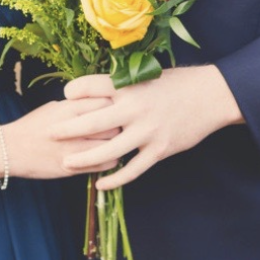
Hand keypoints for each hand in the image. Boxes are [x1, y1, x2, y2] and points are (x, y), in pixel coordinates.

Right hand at [3, 98, 119, 179]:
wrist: (10, 150)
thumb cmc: (31, 126)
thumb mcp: (53, 108)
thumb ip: (77, 105)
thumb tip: (99, 103)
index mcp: (69, 109)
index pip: (106, 102)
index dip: (114, 105)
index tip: (116, 108)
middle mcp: (74, 128)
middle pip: (113, 124)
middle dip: (120, 125)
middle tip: (120, 126)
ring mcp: (74, 150)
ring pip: (112, 145)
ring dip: (117, 144)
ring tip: (117, 143)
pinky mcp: (72, 168)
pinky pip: (103, 165)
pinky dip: (111, 161)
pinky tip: (109, 157)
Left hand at [54, 66, 243, 189]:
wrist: (210, 95)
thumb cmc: (177, 83)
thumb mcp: (147, 76)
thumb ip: (123, 85)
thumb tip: (98, 89)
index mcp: (130, 85)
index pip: (92, 86)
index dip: (75, 91)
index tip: (63, 97)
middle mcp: (135, 107)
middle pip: (92, 121)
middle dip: (67, 129)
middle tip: (48, 134)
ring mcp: (147, 130)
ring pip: (109, 150)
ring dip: (84, 158)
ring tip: (66, 162)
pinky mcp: (160, 149)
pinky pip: (133, 169)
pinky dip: (115, 178)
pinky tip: (100, 183)